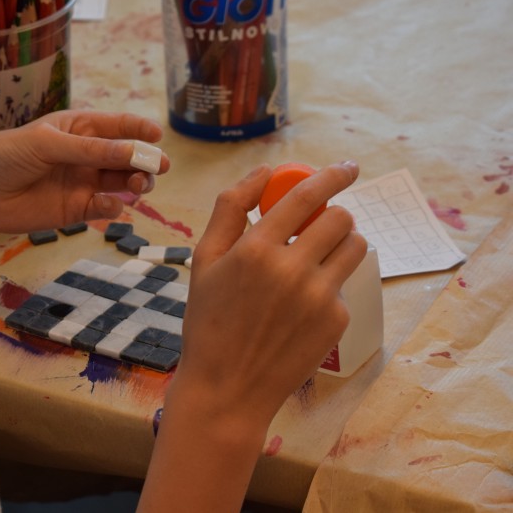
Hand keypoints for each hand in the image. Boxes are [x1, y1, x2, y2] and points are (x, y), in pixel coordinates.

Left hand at [0, 110, 169, 232]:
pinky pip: (103, 208)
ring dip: (136, 184)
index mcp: (78, 129)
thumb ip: (90, 150)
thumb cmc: (4, 155)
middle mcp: (85, 156)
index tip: (157, 135)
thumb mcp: (47, 144)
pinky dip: (113, 207)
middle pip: (126, 157)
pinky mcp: (75, 211)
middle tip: (158, 167)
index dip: (139, 129)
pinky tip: (110, 205)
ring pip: (121, 183)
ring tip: (140, 186)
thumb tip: (132, 151)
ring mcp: (82, 184)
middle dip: (145, 160)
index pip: (117, 126)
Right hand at [180, 161, 366, 423]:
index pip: (306, 195)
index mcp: (256, 249)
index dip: (332, 175)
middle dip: (334, 213)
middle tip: (319, 225)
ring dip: (342, 242)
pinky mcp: (336, 322)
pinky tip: (301, 308)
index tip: (347, 167)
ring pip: (354, 247)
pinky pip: (344, 286)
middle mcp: (292, 270)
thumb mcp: (203, 261)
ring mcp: (319, 298)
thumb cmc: (208, 322)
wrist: (227, 389)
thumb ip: (230, 208)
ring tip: (316, 259)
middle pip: (340, 218)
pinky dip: (328, 285)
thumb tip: (264, 171)